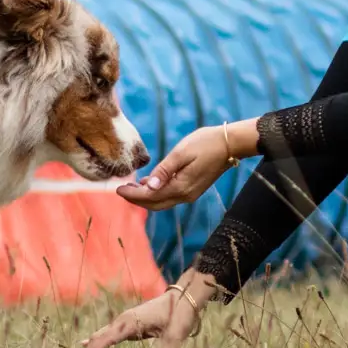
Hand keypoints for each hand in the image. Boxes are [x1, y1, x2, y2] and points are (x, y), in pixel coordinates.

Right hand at [79, 270, 221, 347]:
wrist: (185, 297)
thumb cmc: (179, 314)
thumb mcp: (173, 339)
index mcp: (129, 322)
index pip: (104, 340)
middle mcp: (123, 321)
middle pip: (99, 338)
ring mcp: (124, 321)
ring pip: (102, 335)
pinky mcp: (129, 324)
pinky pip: (108, 334)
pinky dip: (98, 342)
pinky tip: (86, 344)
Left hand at [116, 121, 255, 210]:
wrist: (230, 144)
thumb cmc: (206, 143)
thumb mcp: (181, 153)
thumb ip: (164, 170)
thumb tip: (149, 186)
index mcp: (181, 187)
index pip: (150, 196)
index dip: (133, 194)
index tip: (117, 188)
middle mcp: (185, 195)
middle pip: (155, 204)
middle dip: (136, 199)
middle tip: (120, 190)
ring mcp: (190, 194)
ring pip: (162, 202)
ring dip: (146, 197)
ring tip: (130, 187)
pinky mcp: (193, 189)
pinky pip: (170, 195)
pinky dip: (157, 193)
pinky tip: (148, 184)